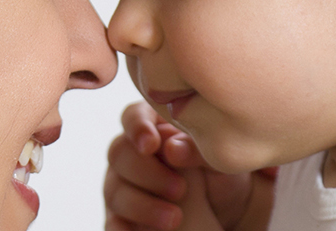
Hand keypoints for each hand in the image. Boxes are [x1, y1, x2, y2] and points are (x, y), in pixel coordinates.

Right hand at [104, 102, 274, 230]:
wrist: (223, 205)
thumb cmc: (216, 170)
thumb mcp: (217, 158)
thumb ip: (196, 149)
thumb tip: (172, 149)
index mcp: (151, 126)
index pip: (133, 116)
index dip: (137, 128)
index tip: (151, 144)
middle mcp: (130, 153)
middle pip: (119, 153)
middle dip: (147, 173)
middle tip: (179, 189)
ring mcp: (121, 184)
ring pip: (115, 189)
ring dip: (142, 205)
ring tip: (175, 218)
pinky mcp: (121, 215)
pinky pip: (112, 222)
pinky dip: (120, 228)